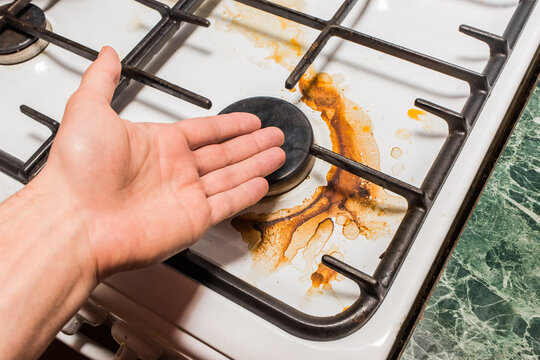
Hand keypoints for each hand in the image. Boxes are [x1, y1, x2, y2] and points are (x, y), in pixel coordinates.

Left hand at [34, 47, 284, 279]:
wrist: (75, 221)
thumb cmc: (78, 172)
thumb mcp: (88, 110)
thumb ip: (102, 80)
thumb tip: (106, 56)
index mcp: (158, 145)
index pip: (205, 132)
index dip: (230, 126)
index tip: (249, 122)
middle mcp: (174, 170)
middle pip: (225, 153)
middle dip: (252, 144)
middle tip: (273, 136)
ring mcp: (184, 196)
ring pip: (231, 176)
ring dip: (256, 165)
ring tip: (277, 155)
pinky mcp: (191, 220)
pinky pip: (227, 204)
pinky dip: (246, 194)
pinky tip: (261, 184)